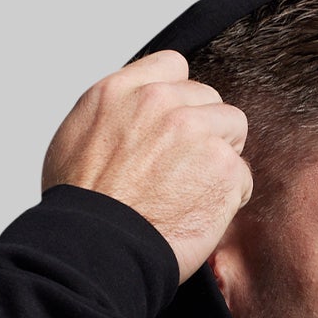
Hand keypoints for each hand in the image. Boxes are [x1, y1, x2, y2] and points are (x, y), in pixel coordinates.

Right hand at [41, 49, 251, 282]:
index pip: (173, 68)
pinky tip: (202, 214)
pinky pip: (242, 175)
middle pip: (208, 99)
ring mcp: (196, 132)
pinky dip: (230, 197)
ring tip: (195, 191)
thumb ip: (114, 115)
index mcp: (122, 91)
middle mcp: (161, 103)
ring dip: (220, 158)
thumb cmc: (81, 210)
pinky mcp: (224, 168)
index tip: (174, 127)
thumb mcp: (75, 139)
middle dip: (202, 130)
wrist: (97, 248)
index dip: (178, 100)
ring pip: (232, 129)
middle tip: (183, 170)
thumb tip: (130, 120)